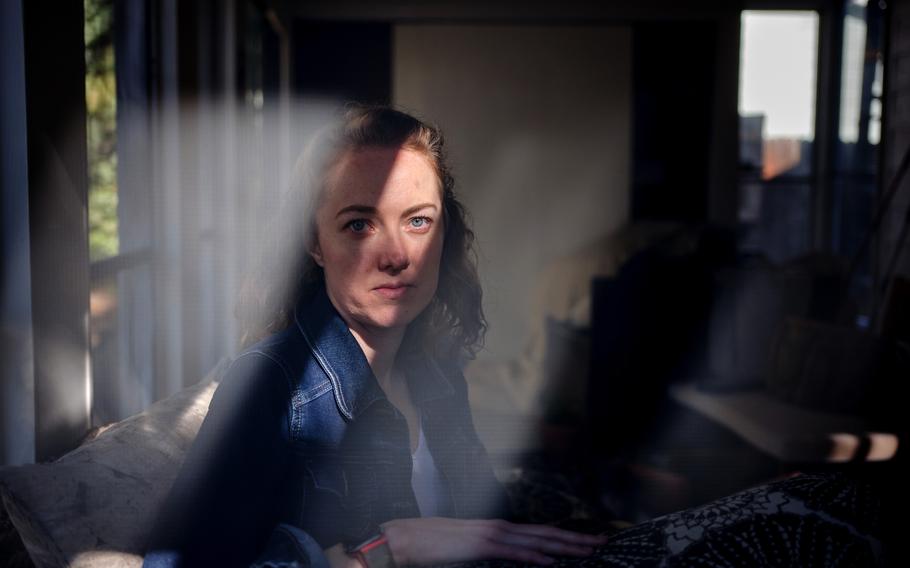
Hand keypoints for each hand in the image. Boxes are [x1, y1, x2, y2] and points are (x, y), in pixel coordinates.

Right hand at [380, 517, 607, 565]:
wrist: (402, 538)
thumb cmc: (430, 547)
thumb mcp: (465, 552)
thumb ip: (488, 556)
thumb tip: (508, 562)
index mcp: (496, 530)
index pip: (538, 533)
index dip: (564, 537)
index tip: (587, 542)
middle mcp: (498, 528)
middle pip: (544, 533)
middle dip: (575, 539)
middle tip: (604, 542)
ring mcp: (489, 535)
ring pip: (535, 540)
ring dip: (564, 545)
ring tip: (589, 550)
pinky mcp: (478, 546)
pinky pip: (511, 552)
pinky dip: (533, 556)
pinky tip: (551, 561)